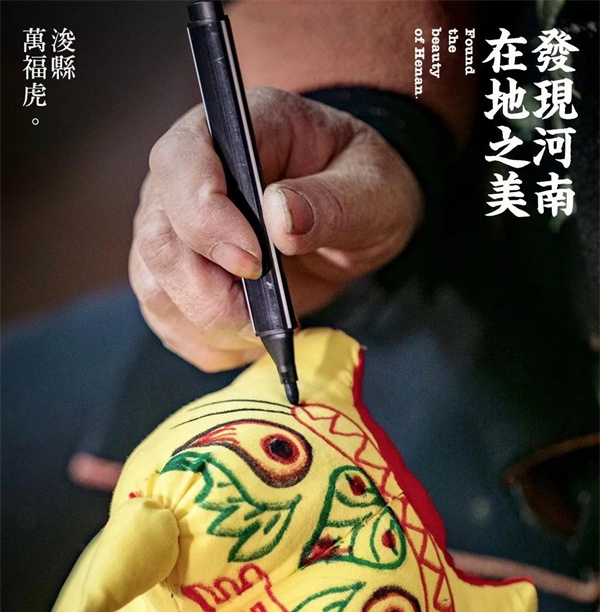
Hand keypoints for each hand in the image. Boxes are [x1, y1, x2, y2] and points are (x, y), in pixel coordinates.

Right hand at [130, 90, 422, 370]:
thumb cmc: (360, 187)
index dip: (206, 221)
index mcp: (231, 130)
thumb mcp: (373, 189)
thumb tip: (280, 217)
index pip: (180, 165)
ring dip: (212, 325)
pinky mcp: (173, 279)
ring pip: (154, 288)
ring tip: (266, 325)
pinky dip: (211, 344)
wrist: (353, 216)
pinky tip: (252, 335)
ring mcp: (171, 229)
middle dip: (210, 293)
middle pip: (158, 239)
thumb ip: (332, 202)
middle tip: (268, 313)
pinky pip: (170, 323)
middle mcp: (184, 178)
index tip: (255, 262)